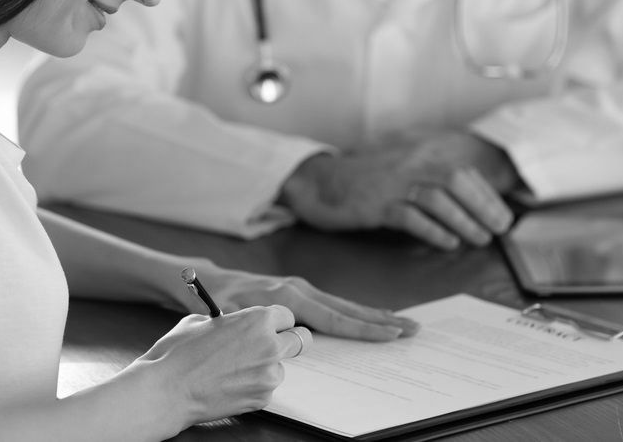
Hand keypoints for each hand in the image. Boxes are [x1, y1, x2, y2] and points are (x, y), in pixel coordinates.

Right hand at [134, 305, 309, 426]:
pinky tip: (229, 384)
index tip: (269, 327)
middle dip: (288, 341)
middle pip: (301, 340)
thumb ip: (228, 319)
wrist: (166, 389)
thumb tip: (233, 322)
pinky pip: (266, 388)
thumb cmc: (179, 352)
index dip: (276, 321)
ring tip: (235, 369)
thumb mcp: (201, 320)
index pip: (287, 316)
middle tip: (271, 345)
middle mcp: (270, 346)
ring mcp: (268, 375)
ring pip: (281, 367)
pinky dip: (254, 386)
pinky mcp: (262, 399)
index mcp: (258, 319)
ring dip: (266, 366)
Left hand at [202, 267, 418, 340]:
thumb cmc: (217, 303)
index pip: (335, 318)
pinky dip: (356, 311)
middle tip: (413, 327)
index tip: (391, 334)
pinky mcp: (299, 291)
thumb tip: (294, 340)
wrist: (208, 282)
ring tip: (403, 322)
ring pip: (345, 305)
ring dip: (374, 315)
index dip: (364, 328)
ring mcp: (301, 288)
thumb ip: (265, 327)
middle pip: (348, 308)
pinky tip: (371, 316)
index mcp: (289, 297)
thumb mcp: (236, 318)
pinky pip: (334, 304)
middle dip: (382, 319)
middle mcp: (300, 289)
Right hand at [279, 131, 517, 249]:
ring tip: (478, 239)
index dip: (486, 194)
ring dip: (464, 221)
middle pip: (456, 180)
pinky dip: (433, 231)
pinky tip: (447, 242)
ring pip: (438, 198)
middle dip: (483, 206)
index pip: (462, 170)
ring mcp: (391, 182)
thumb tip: (463, 197)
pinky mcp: (376, 203)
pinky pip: (411, 216)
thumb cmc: (361, 179)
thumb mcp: (398, 170)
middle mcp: (407, 162)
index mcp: (416, 152)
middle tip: (498, 229)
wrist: (318, 182)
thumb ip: (426, 176)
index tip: (501, 215)